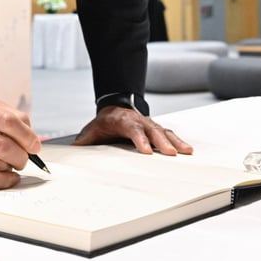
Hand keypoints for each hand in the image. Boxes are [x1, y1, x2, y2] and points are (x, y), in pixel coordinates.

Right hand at [0, 96, 41, 189]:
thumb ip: (4, 115)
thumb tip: (30, 135)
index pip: (7, 121)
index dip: (27, 135)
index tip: (35, 144)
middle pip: (4, 146)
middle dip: (22, 154)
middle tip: (26, 157)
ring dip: (12, 166)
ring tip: (10, 162)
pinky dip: (4, 180)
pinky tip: (9, 176)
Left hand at [72, 106, 192, 155]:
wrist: (115, 106)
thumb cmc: (105, 122)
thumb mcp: (92, 130)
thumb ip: (85, 141)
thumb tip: (73, 151)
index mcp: (123, 121)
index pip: (132, 129)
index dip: (139, 139)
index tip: (145, 150)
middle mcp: (139, 121)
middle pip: (152, 131)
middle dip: (162, 142)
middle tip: (170, 153)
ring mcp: (149, 124)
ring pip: (164, 131)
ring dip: (175, 141)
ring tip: (186, 151)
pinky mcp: (157, 128)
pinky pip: (169, 133)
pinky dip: (179, 140)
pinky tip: (187, 149)